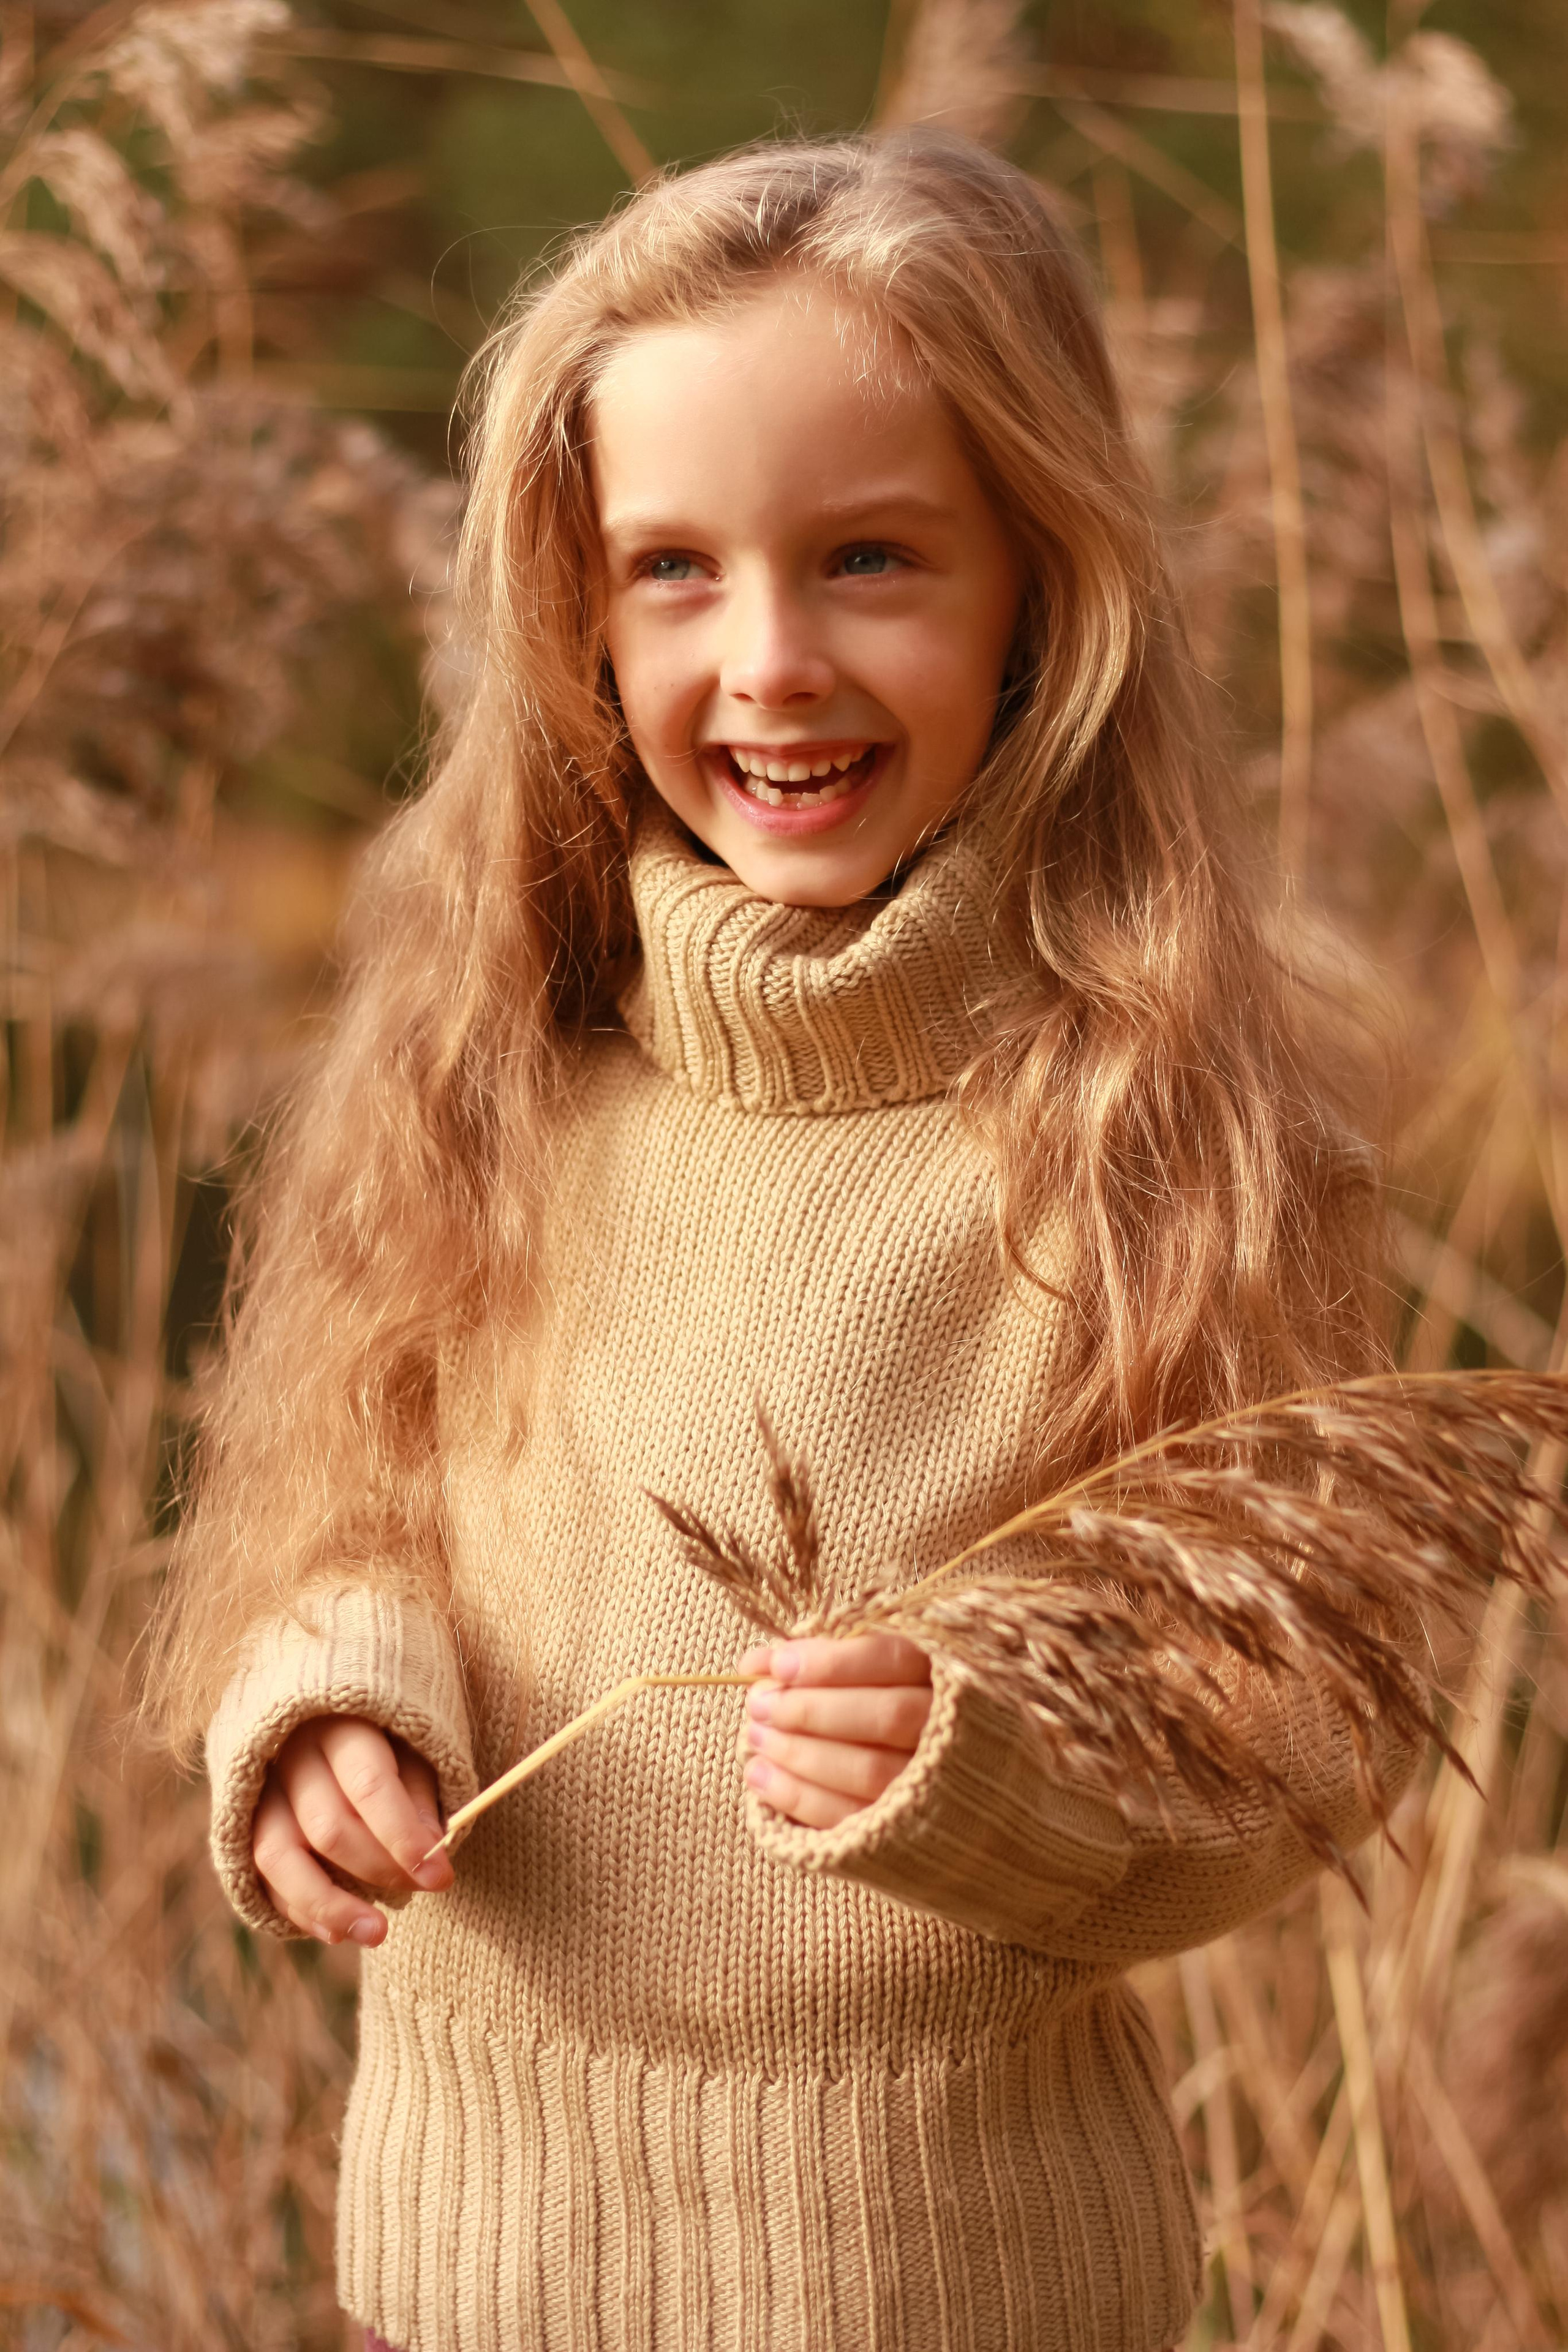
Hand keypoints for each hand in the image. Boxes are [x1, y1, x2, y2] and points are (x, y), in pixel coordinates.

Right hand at [253, 1714, 454, 1947]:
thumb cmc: (386, 1733)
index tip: (440, 1877)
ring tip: (377, 1935)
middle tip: (425, 1890)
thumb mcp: (415, 1745)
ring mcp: (259, 1791)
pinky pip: (262, 1877)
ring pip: (278, 1857)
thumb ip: (420, 1793)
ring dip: (329, 1905)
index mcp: (340, 1723)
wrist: (328, 1712)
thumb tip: (431, 1851)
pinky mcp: (243, 1824)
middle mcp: (291, 1754)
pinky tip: (337, 1931)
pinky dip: (299, 1909)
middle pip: (327, 1826)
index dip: (404, 1836)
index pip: (368, 1785)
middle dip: (379, 1869)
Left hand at [735, 1633, 932, 1829]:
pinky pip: (850, 1816)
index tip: (779, 1663)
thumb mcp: (865, 1666)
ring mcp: (931, 1783)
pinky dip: (797, 1796)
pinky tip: (761, 1776)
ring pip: (867, 1769)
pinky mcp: (903, 1831)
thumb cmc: (882, 1700)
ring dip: (798, 1752)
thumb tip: (756, 1663)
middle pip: (884, 1716)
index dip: (833, 1662)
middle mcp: (947, 1728)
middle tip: (759, 1703)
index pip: (892, 1658)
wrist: (944, 1782)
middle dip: (810, 1709)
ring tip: (755, 1735)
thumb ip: (820, 1658)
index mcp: (942, 1673)